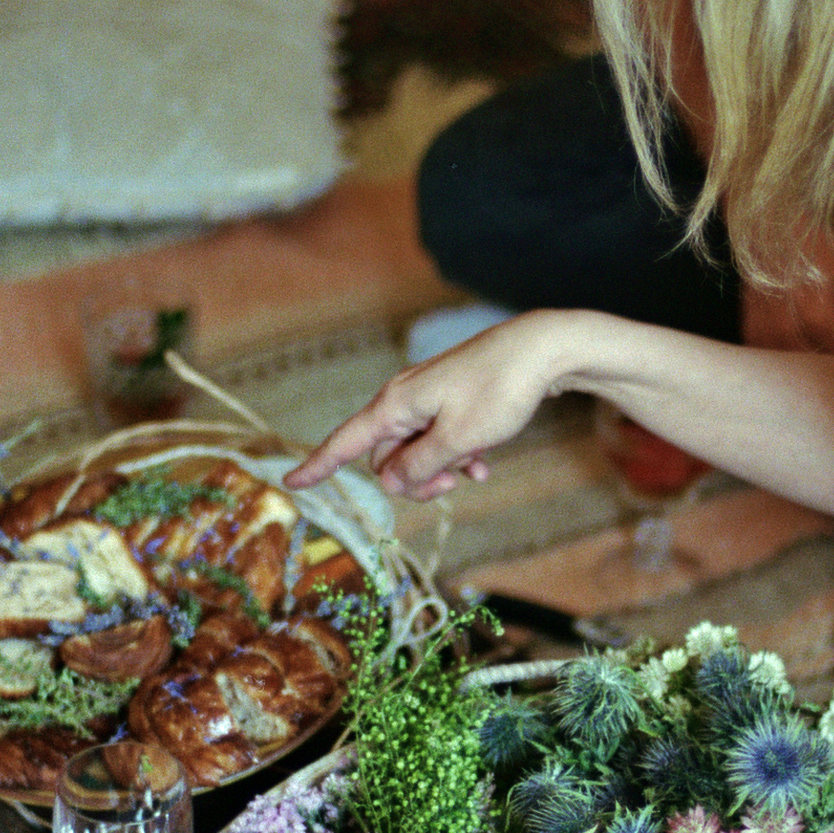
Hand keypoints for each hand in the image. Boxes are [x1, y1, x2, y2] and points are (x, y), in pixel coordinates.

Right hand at [285, 311, 572, 498]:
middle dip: (413, 480)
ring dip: (440, 469)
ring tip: (474, 470)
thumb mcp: (459, 439)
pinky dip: (456, 455)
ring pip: (417, 451)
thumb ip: (420, 465)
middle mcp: (404, 399)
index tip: (291, 483)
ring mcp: (428, 399)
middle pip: (387, 457)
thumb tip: (389, 482)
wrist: (542, 349)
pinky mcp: (451, 400)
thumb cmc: (500, 390)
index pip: (346, 442)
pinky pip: (440, 439)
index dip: (320, 466)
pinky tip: (483, 463)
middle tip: (452, 482)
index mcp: (396, 405)